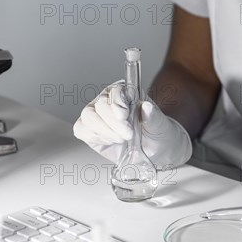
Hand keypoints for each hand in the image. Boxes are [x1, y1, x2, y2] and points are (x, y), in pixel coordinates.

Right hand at [73, 81, 191, 167]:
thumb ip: (153, 116)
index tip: (123, 115)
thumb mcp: (160, 124)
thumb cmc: (156, 132)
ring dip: (104, 131)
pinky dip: (95, 137)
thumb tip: (147, 107)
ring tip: (121, 139)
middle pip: (100, 104)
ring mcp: (98, 115)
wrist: (153, 151)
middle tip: (128, 134)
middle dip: (113, 122)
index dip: (117, 101)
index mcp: (126, 93)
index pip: (115, 90)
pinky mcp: (90, 131)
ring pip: (88, 116)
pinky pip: (82, 129)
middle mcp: (110, 102)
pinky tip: (110, 141)